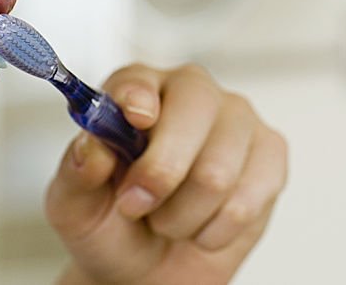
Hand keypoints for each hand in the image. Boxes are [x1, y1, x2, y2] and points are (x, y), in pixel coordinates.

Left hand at [45, 63, 287, 284]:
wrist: (150, 268)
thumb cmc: (113, 225)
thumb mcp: (75, 208)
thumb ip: (77, 172)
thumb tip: (92, 147)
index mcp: (139, 90)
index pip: (140, 79)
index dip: (138, 98)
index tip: (136, 121)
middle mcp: (192, 93)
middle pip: (194, 111)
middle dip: (161, 173)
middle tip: (136, 206)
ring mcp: (237, 119)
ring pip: (217, 171)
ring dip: (183, 216)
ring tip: (169, 219)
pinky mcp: (270, 153)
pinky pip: (247, 199)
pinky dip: (215, 230)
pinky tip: (204, 225)